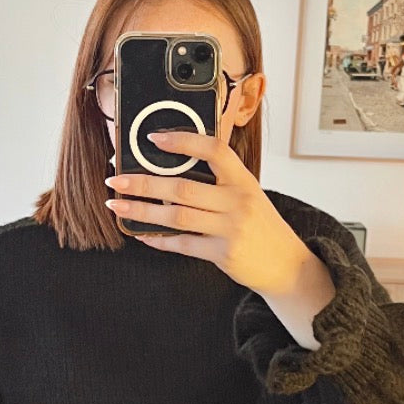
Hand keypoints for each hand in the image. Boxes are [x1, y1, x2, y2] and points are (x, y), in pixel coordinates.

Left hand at [104, 130, 310, 296]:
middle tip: (116, 178)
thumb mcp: (249, 194)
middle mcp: (238, 201)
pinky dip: (158, 239)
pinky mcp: (223, 254)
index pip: (213, 150)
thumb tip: (170, 171)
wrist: (287, 265)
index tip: (153, 138)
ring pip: (176, 217)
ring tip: (117, 205)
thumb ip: (219, 182)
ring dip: (142, 210)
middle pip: (182, 188)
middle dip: (143, 183)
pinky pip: (182, 244)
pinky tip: (140, 233)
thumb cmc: (261, 226)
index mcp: (243, 180)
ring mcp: (231, 229)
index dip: (182, 141)